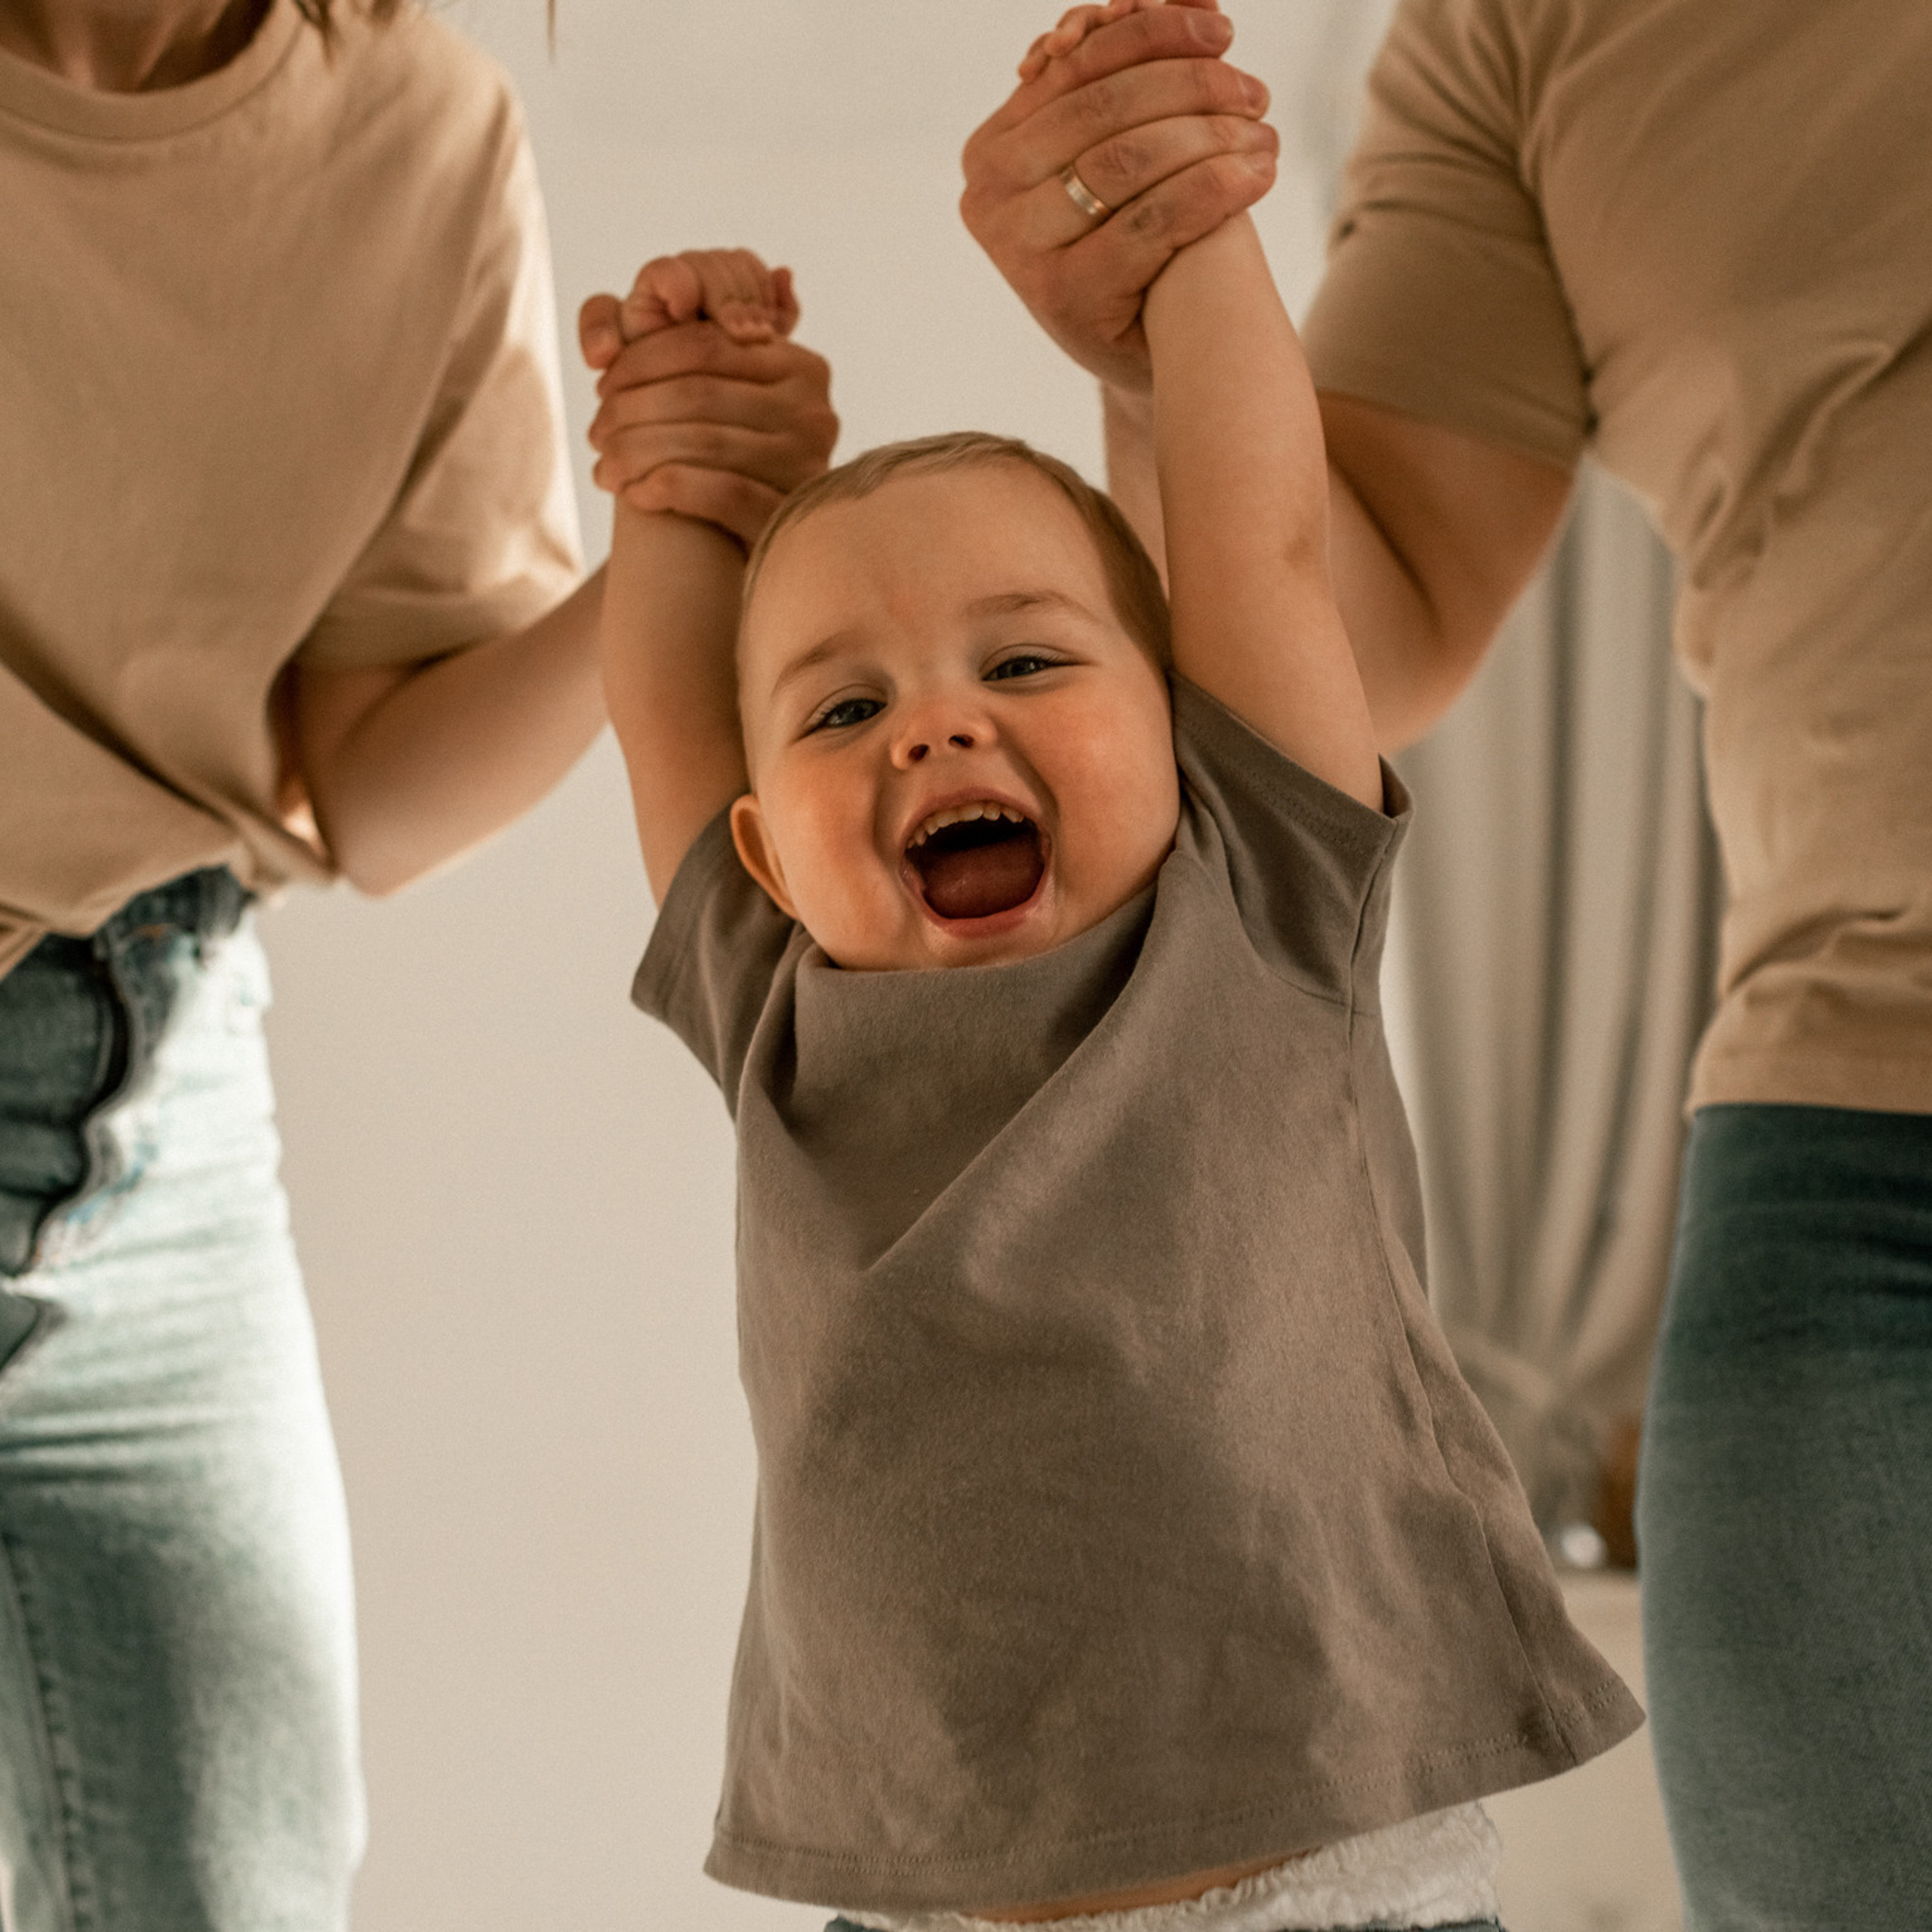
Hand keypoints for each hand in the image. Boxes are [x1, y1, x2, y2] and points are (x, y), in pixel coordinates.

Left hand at [577, 251, 835, 548]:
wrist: (736, 560)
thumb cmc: (722, 468)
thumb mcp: (717, 397)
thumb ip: (700, 339)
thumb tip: (715, 284)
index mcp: (799, 367)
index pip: (705, 343)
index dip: (640, 359)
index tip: (602, 384)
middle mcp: (814, 411)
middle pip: (697, 392)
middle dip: (631, 410)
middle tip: (594, 433)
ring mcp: (807, 466)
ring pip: (703, 441)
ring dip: (635, 452)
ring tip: (603, 469)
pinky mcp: (790, 516)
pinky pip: (719, 491)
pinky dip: (666, 488)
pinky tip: (634, 495)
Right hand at [961, 0, 1276, 392]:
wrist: (1146, 352)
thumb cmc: (1135, 242)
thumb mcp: (1120, 152)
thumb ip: (1138, 72)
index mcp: (991, 147)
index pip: (1079, 65)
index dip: (1153, 34)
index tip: (1222, 30)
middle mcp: (988, 195)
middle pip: (1103, 109)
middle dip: (1190, 86)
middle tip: (1253, 90)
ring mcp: (1018, 249)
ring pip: (1126, 161)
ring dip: (1208, 135)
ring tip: (1262, 131)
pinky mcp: (1062, 296)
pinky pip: (1151, 221)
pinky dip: (1213, 189)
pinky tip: (1257, 175)